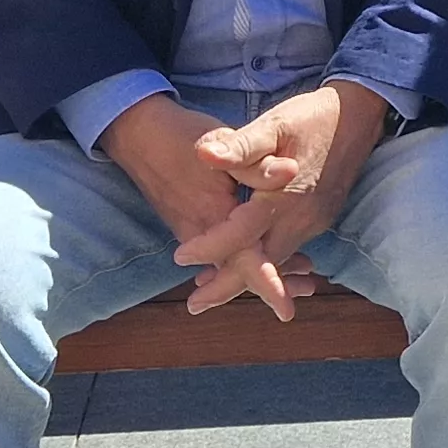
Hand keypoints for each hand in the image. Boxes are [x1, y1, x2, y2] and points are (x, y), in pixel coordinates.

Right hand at [100, 96, 320, 314]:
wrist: (137, 135)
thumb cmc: (182, 138)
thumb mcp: (222, 143)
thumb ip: (257, 164)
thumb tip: (293, 171)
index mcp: (213, 216)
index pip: (244, 261)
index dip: (269, 284)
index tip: (287, 312)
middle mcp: (199, 234)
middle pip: (240, 272)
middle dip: (275, 283)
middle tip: (309, 290)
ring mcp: (192, 232)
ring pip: (231, 263)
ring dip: (266, 269)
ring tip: (303, 278)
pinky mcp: (190, 224)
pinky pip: (221, 252)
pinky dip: (248, 257)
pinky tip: (268, 254)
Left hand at [174, 82, 391, 316]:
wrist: (359, 115)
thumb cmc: (311, 117)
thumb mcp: (274, 123)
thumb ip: (239, 145)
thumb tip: (203, 154)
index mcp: (284, 197)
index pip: (241, 234)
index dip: (209, 247)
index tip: (179, 256)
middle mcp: (301, 218)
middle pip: (261, 264)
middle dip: (226, 287)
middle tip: (193, 305)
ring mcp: (314, 222)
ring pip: (275, 260)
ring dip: (246, 278)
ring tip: (211, 290)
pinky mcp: (321, 219)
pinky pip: (289, 249)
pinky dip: (267, 264)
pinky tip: (251, 265)